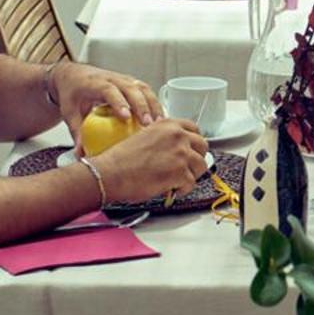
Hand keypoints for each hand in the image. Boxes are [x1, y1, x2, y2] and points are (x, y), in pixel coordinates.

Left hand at [54, 62, 161, 134]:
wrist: (73, 74)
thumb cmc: (72, 92)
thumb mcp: (69, 112)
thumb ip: (76, 132)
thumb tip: (82, 153)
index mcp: (95, 83)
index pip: (109, 90)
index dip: (119, 102)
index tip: (126, 117)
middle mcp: (112, 78)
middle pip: (131, 88)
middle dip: (142, 105)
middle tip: (148, 124)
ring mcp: (123, 79)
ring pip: (143, 88)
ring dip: (153, 104)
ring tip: (160, 123)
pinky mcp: (131, 82)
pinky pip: (146, 90)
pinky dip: (155, 103)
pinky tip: (160, 118)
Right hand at [91, 119, 209, 203]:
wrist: (110, 173)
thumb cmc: (120, 159)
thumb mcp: (144, 136)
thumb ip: (163, 138)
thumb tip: (174, 149)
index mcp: (168, 125)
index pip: (194, 129)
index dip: (193, 142)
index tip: (191, 149)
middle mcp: (178, 136)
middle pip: (203, 146)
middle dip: (196, 158)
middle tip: (186, 168)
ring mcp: (181, 154)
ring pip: (201, 166)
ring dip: (190, 175)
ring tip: (176, 181)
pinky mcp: (181, 173)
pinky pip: (191, 184)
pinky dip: (182, 190)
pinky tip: (170, 190)